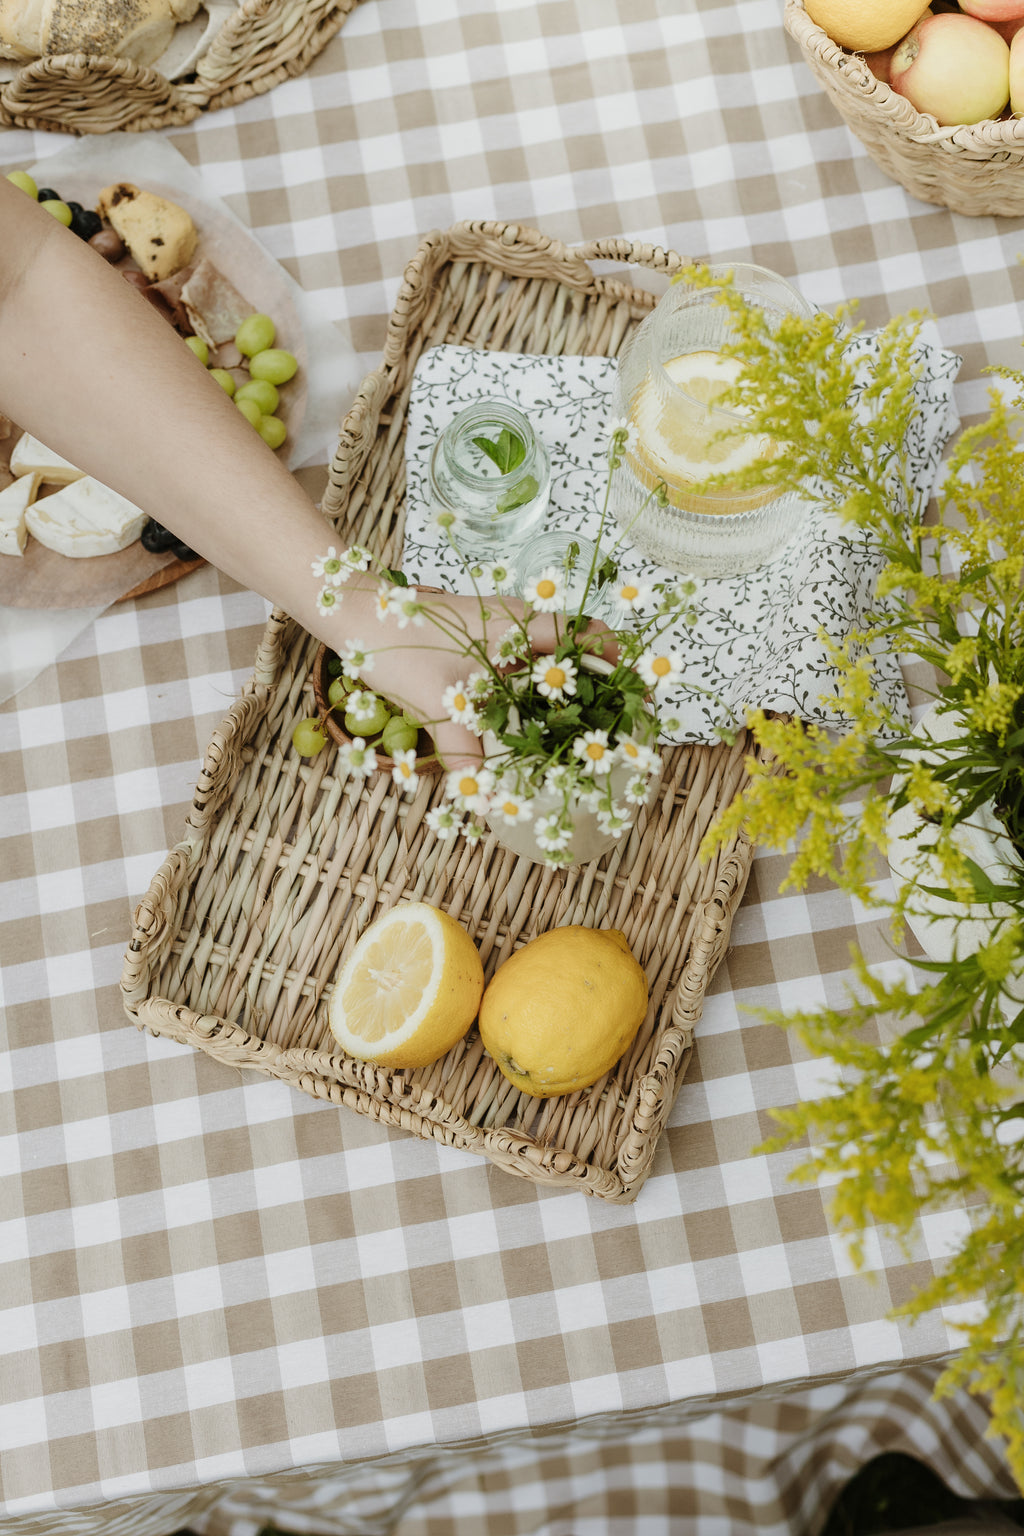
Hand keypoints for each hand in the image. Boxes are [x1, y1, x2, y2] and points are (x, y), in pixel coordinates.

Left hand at [367, 589, 614, 768]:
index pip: (583, 634)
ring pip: (542, 651)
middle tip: (606, 716)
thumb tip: (485, 799)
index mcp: (518, 625)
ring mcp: (494, 626)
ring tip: (571, 724)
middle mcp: (513, 621)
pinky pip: (516, 658)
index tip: (631, 688)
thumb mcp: (439, 703)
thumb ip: (467, 752)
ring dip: (559, 681)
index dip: (613, 659)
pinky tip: (522, 715)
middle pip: (571, 642)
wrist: (356, 614)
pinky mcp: (475, 636)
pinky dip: (529, 682)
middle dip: (592, 676)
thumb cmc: (399, 646)